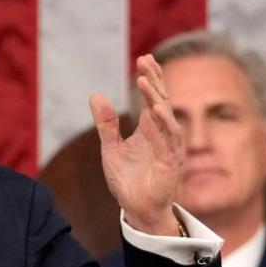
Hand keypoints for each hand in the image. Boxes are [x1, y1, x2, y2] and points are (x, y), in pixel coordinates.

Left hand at [89, 55, 182, 234]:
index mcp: (149, 129)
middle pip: (161, 101)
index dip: (150, 78)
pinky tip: (153, 111)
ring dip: (156, 99)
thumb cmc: (127, 179)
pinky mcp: (170, 164)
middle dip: (155, 81)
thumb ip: (105, 123)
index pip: (152, 98)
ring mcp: (169, 148)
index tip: (144, 58)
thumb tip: (96, 95)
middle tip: (146, 61)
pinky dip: (161, 125)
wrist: (136, 208)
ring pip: (166, 118)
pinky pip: (168, 141)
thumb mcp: (110, 147)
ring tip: (145, 82)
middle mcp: (162, 135)